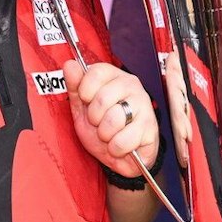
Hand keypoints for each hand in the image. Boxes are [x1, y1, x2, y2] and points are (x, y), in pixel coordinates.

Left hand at [64, 61, 159, 176]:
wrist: (120, 157)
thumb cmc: (103, 128)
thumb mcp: (82, 108)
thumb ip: (75, 87)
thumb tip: (70, 64)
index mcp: (115, 77)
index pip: (97, 72)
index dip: (85, 90)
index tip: (86, 100)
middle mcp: (132, 87)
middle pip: (103, 98)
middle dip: (94, 118)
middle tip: (99, 122)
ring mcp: (144, 106)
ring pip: (113, 120)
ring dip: (105, 134)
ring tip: (110, 134)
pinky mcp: (150, 128)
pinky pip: (123, 140)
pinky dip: (116, 148)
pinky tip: (120, 145)